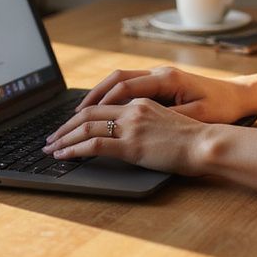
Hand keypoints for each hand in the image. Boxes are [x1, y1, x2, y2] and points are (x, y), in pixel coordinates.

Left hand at [43, 99, 213, 174]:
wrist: (206, 144)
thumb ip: (145, 123)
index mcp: (141, 101)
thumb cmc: (193, 138)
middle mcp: (133, 109)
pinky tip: (64, 156)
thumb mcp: (166, 123)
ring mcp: (131, 125)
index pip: (101, 104)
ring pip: (86, 126)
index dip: (80, 115)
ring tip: (51, 149)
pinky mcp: (131, 144)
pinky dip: (74, 149)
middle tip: (51, 138)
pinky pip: (94, 144)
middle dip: (65, 126)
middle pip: (88, 112)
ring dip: (64, 138)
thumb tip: (128, 135)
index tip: (68, 125)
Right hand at [75, 66, 249, 123]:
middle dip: (92, 97)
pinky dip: (113, 96)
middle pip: (116, 79)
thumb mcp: (197, 116)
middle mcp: (160, 73)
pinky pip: (130, 86)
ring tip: (79, 113)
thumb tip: (142, 125)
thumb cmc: (221, 108)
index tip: (83, 116)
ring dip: (100, 95)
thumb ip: (170, 117)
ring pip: (120, 80)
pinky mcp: (161, 83)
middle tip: (72, 116)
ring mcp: (159, 76)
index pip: (125, 87)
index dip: (102, 102)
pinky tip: (103, 110)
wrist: (239, 96)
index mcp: (167, 79)